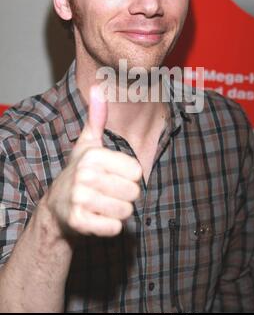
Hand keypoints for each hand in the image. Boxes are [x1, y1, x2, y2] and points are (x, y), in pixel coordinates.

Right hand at [45, 85, 141, 237]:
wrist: (56, 206)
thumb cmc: (79, 171)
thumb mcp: (88, 143)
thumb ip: (97, 117)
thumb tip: (98, 87)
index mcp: (94, 155)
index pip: (136, 171)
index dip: (129, 176)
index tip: (112, 175)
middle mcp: (85, 175)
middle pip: (133, 192)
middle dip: (125, 195)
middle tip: (107, 192)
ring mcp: (80, 199)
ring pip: (126, 211)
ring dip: (118, 211)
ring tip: (103, 204)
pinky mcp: (78, 222)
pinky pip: (114, 228)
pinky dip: (110, 226)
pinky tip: (97, 217)